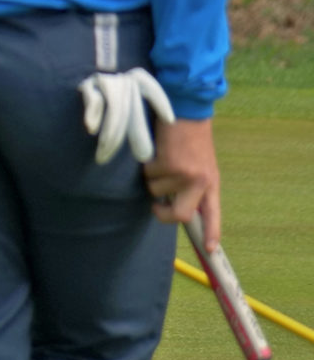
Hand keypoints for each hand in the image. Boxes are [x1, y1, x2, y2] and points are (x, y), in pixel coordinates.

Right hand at [144, 116, 220, 247]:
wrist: (186, 108)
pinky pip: (148, 173)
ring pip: (156, 190)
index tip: (211, 250)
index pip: (213, 213)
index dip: (211, 233)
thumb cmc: (189, 135)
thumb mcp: (199, 162)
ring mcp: (185, 173)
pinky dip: (146, 163)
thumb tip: (171, 203)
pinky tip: (156, 149)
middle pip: (180, 214)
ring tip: (161, 158)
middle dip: (162, 214)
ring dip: (152, 176)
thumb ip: (191, 183)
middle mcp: (200, 181)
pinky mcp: (169, 163)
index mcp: (211, 181)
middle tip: (156, 207)